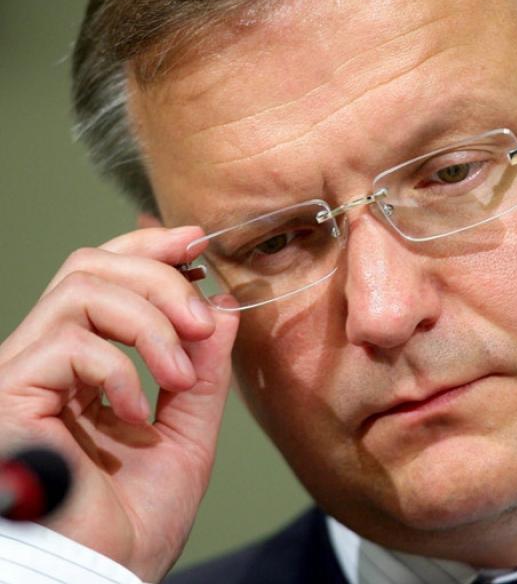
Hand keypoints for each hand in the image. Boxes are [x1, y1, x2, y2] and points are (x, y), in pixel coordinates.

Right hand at [0, 226, 239, 581]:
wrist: (103, 578)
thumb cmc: (134, 522)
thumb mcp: (188, 432)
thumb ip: (203, 369)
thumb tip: (220, 303)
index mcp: (88, 366)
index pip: (108, 277)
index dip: (151, 248)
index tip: (198, 242)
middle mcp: (49, 360)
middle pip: (92, 265)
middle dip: (159, 276)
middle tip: (201, 317)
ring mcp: (25, 374)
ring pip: (82, 289)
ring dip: (149, 320)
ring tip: (177, 375)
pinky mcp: (10, 394)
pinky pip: (68, 342)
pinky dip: (119, 368)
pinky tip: (135, 413)